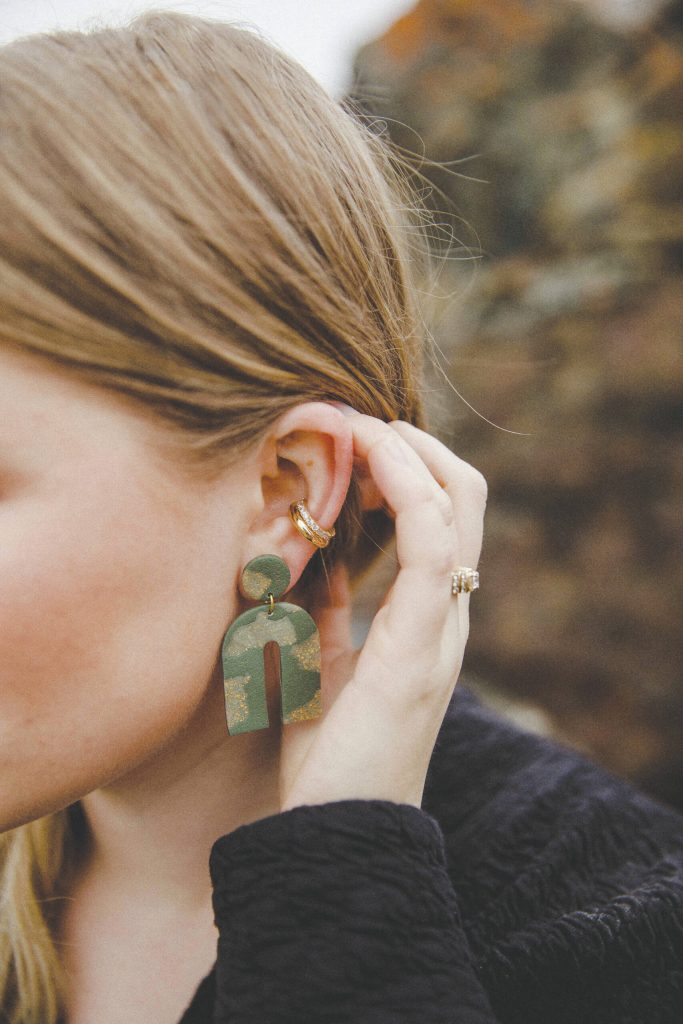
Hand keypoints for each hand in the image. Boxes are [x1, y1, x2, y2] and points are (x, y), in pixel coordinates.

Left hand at [279, 408, 486, 811]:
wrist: (337, 834)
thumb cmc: (331, 758)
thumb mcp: (322, 666)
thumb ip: (330, 614)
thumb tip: (315, 563)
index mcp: (424, 620)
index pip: (438, 517)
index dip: (403, 467)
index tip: (351, 437)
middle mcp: (444, 615)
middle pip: (461, 498)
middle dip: (412, 447)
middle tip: (355, 419)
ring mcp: (440, 628)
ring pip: (455, 507)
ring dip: (407, 454)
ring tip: (358, 424)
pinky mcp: (421, 644)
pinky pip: (432, 544)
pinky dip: (406, 488)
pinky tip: (367, 458)